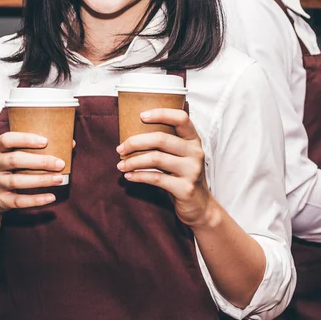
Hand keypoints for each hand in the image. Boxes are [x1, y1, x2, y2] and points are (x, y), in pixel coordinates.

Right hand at [0, 132, 69, 214]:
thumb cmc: (11, 168)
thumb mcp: (15, 154)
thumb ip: (38, 147)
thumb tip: (70, 144)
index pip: (7, 140)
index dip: (25, 139)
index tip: (45, 141)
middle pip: (14, 160)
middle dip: (40, 162)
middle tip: (60, 163)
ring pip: (17, 181)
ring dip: (41, 180)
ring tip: (59, 179)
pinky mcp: (0, 200)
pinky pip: (19, 201)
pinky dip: (36, 199)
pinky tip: (51, 197)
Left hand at [116, 109, 214, 227]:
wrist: (200, 206)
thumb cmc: (183, 176)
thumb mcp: (181, 156)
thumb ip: (167, 144)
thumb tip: (133, 133)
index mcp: (194, 140)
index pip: (181, 118)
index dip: (161, 114)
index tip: (141, 116)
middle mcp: (195, 152)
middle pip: (161, 139)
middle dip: (135, 142)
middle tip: (120, 149)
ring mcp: (192, 170)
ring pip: (156, 159)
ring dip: (133, 161)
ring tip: (121, 165)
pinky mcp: (185, 188)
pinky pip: (156, 178)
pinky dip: (138, 176)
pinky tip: (129, 176)